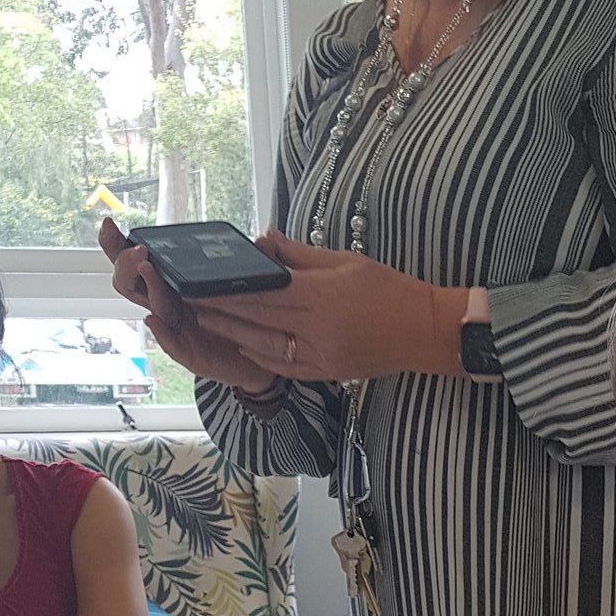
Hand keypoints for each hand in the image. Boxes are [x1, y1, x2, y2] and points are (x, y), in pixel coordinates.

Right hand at [97, 218, 275, 393]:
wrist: (262, 358)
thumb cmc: (247, 319)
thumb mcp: (252, 285)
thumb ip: (256, 261)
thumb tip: (267, 239)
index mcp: (174, 282)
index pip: (137, 260)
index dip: (117, 244)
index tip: (109, 224)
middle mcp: (168, 303)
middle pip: (130, 282)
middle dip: (127, 263)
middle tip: (139, 252)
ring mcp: (176, 327)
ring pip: (150, 307)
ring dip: (148, 288)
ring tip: (147, 269)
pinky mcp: (189, 353)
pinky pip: (170, 343)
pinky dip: (162, 332)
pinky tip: (156, 320)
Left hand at [193, 230, 451, 382]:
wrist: (427, 331)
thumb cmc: (390, 291)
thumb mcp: (345, 260)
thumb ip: (300, 254)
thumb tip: (263, 242)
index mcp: (323, 295)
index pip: (264, 290)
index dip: (229, 287)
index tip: (202, 280)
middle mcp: (319, 328)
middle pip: (258, 318)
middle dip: (221, 310)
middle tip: (189, 300)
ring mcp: (323, 355)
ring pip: (265, 346)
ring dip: (233, 335)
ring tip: (206, 323)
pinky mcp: (328, 373)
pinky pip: (285, 366)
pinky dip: (260, 356)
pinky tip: (242, 347)